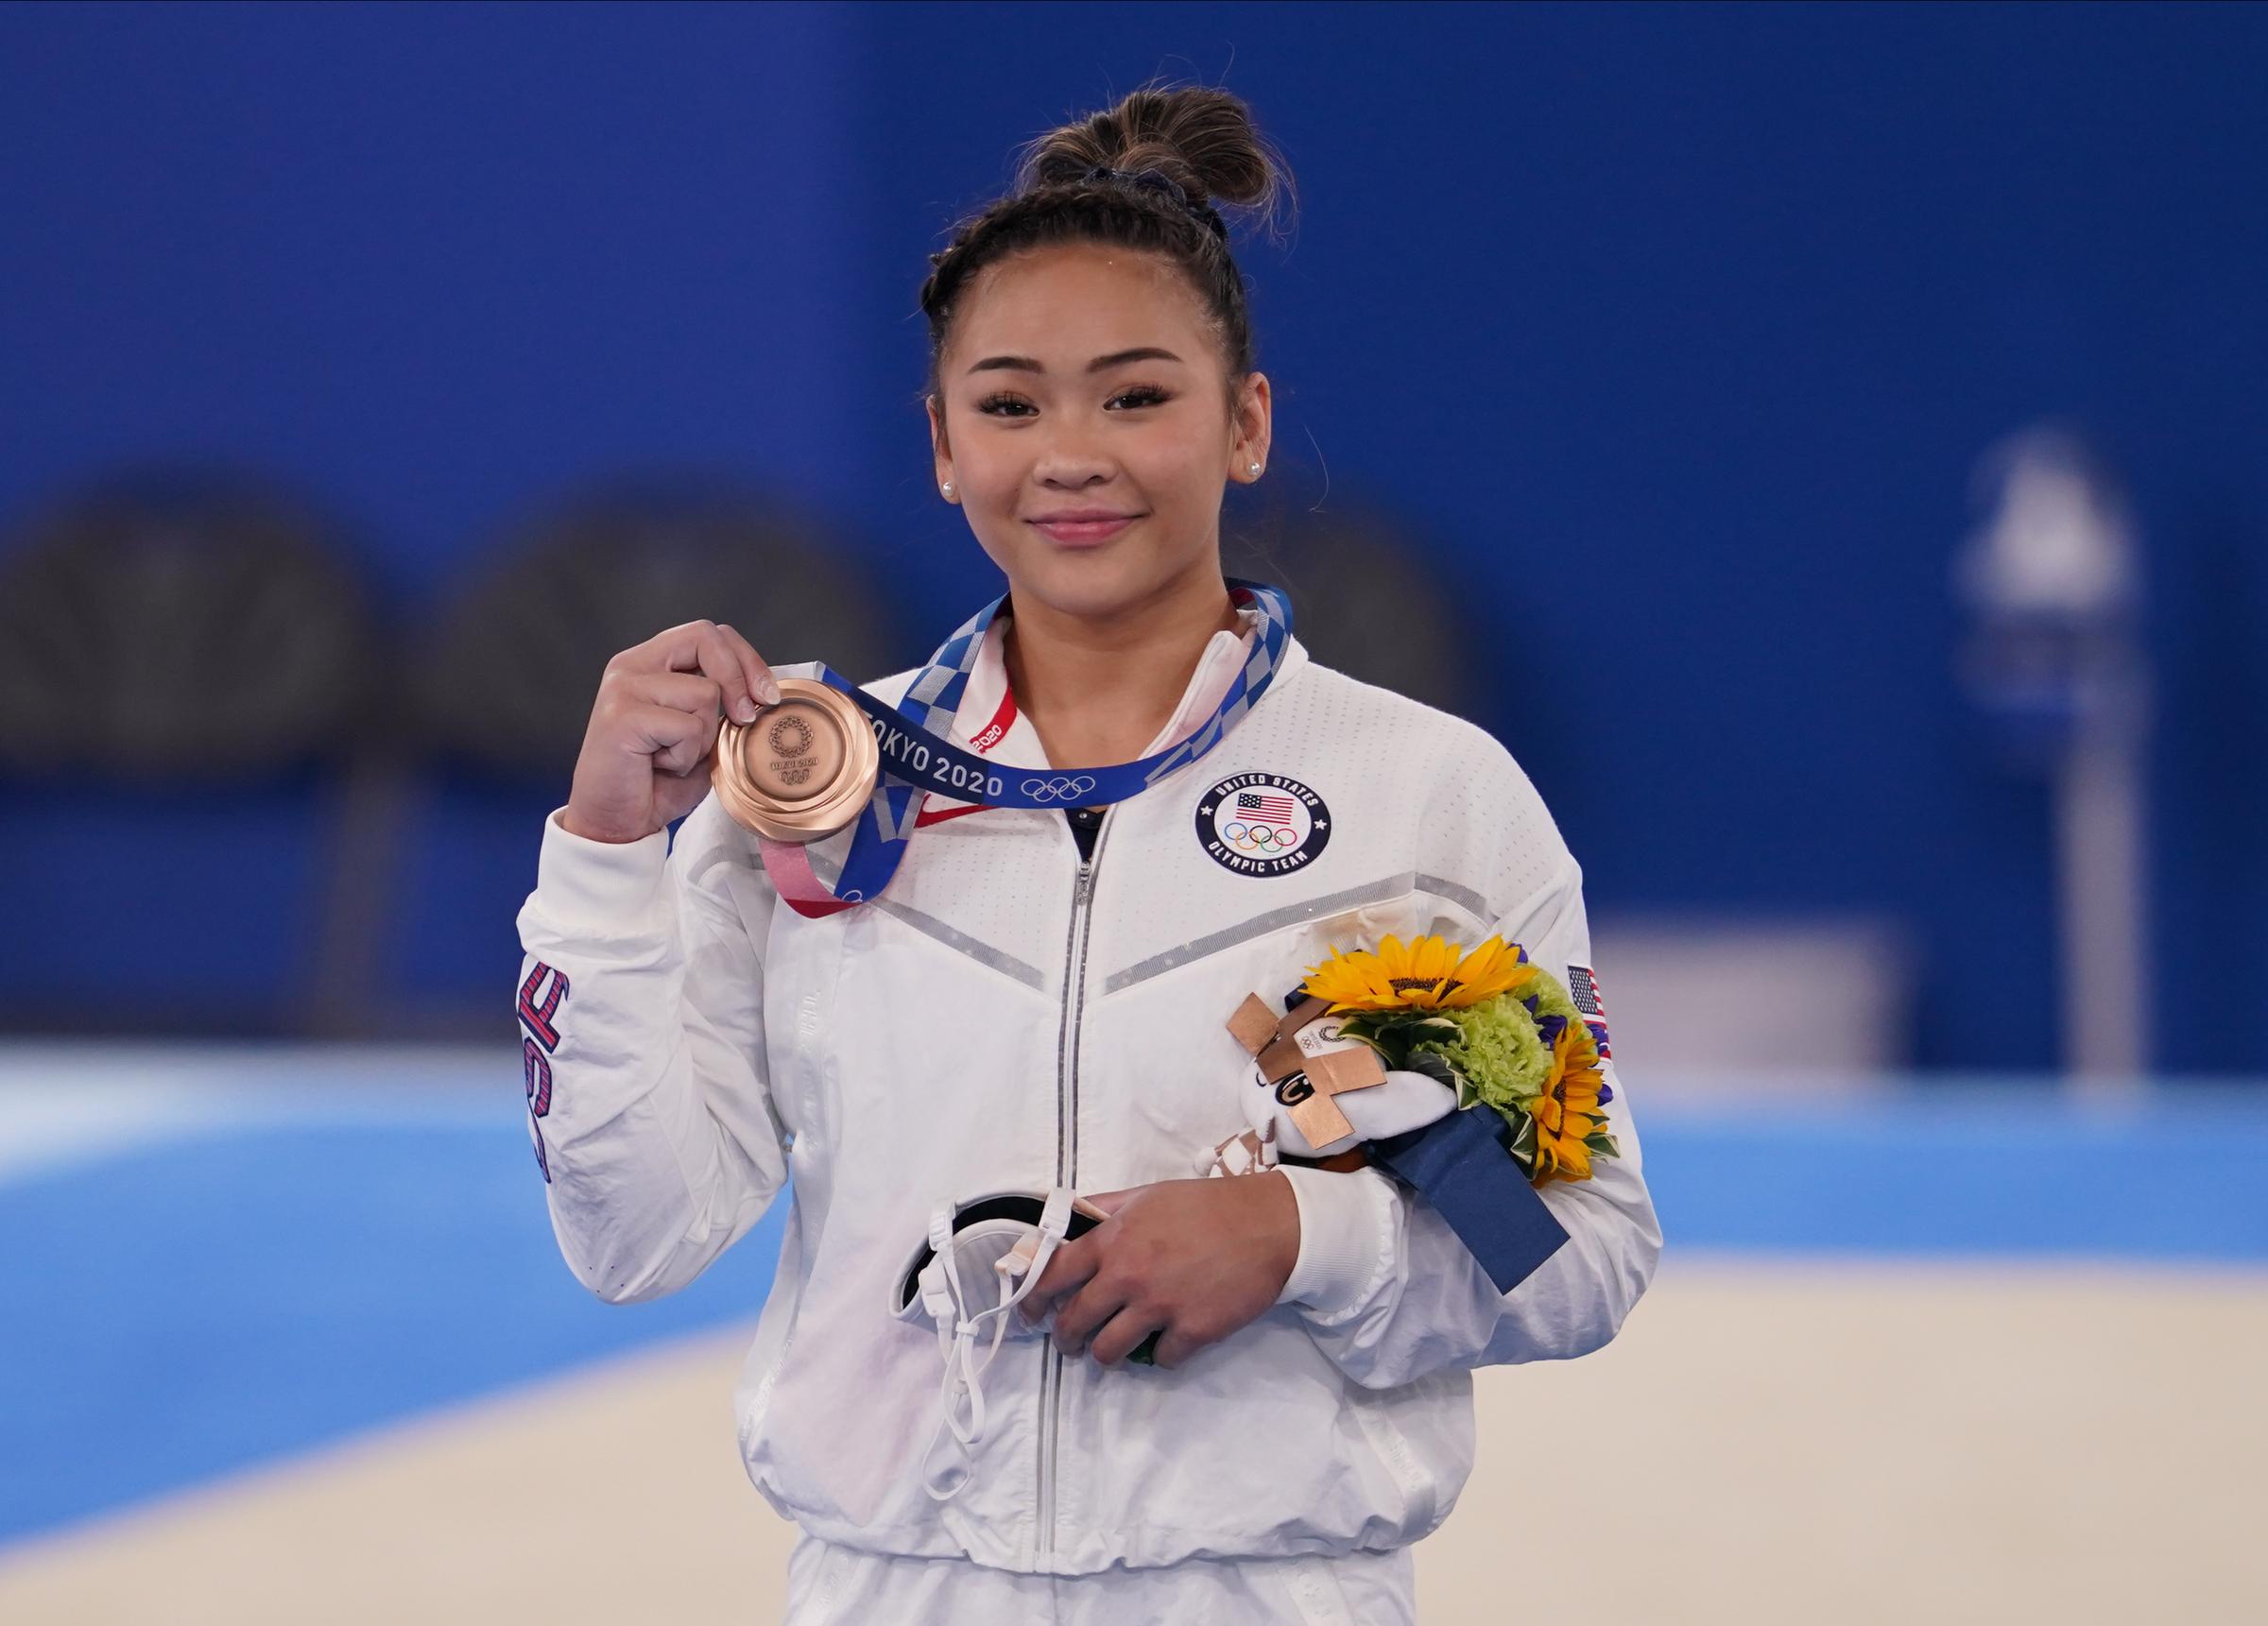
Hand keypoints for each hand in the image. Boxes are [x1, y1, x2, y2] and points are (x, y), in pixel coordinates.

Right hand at [561, 620, 780, 843]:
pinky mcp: (622, 717)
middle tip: (746, 718)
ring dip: (705, 736)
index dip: (745, 658)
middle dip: (740, 678)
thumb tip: (764, 693)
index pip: (707, 633)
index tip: (766, 695)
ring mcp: (623, 688)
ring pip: (705, 693)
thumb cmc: (658, 780)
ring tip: (673, 755)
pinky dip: (686, 756)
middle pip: (706, 637)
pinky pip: (688, 728)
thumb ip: (722, 705)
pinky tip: (659, 766)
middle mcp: (631, 665)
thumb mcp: (701, 734)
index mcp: (650, 662)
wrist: (615, 822)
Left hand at [1019, 1174, 1300, 1369]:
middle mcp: (1129, 1275)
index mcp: (1114, 1239)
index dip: (1033, 1299)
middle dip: (1066, 1338)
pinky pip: (1160, 1360)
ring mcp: (1160, 1306)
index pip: (1053, 1274)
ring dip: (1104, 1356)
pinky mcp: (1192, 1332)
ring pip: (1109, 1351)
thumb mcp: (1148, 1194)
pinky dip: (1160, 1356)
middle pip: (1075, 1321)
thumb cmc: (1207, 1205)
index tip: (1030, 1313)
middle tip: (1070, 1344)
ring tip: (1109, 1353)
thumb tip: (1066, 1214)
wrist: (1269, 1225)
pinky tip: (1166, 1345)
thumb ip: (1104, 1207)